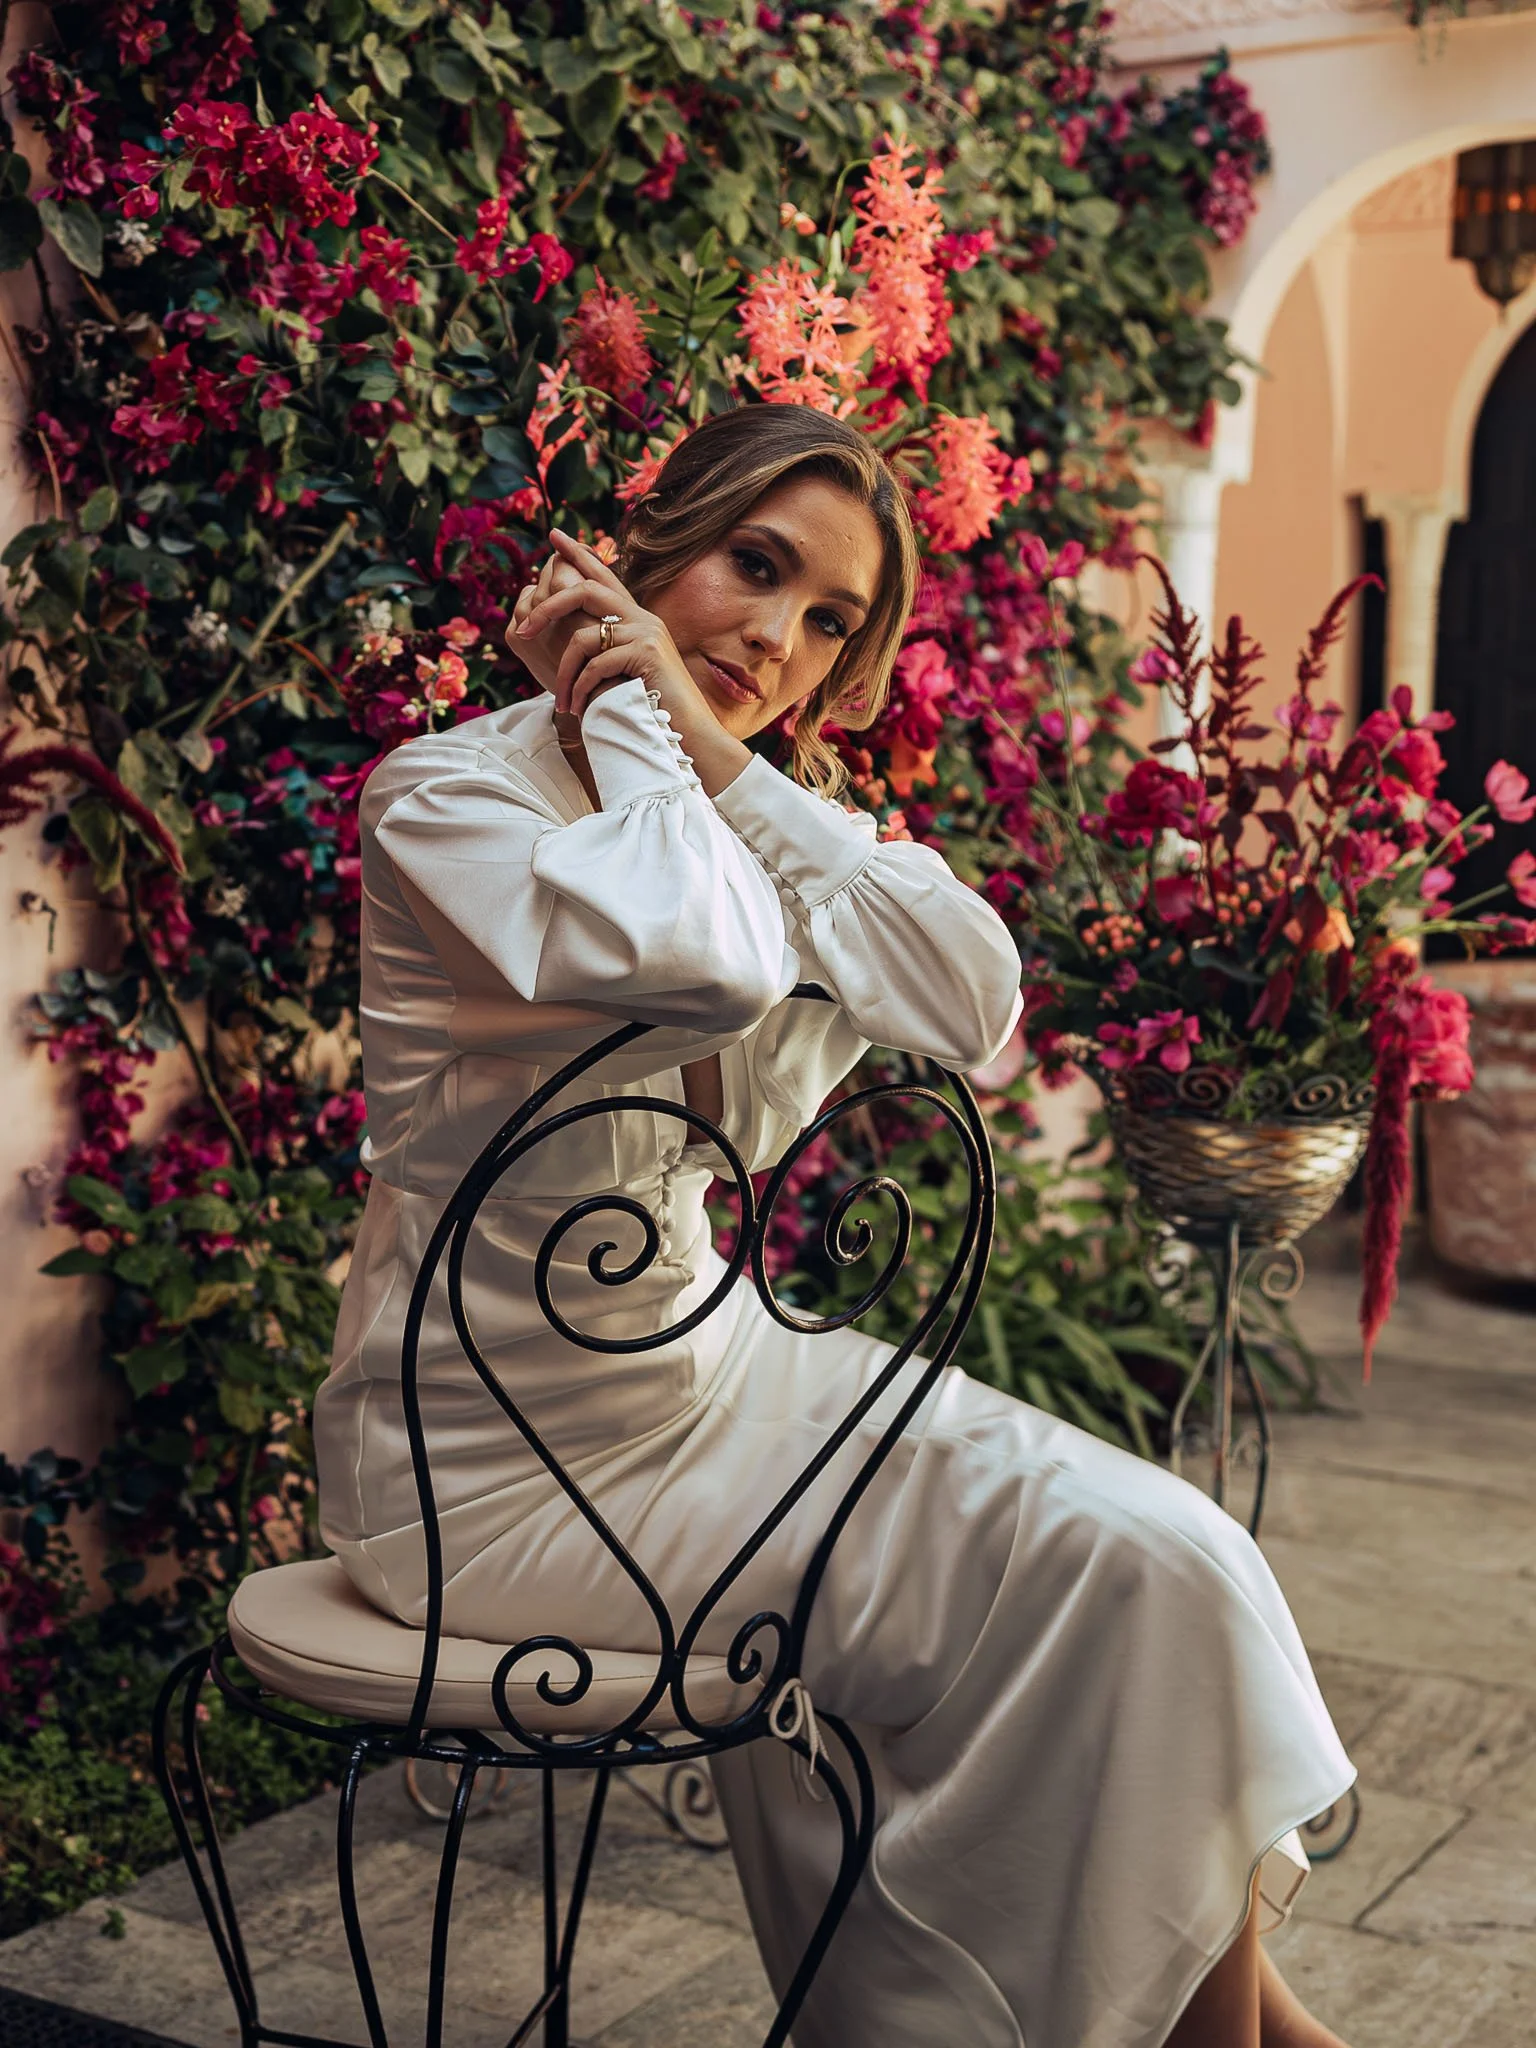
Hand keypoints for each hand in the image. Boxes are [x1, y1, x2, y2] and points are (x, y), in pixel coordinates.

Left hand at [511, 531, 748, 792]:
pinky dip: (581, 689)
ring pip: (583, 635)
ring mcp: (646, 633)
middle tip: (523, 631)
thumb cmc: (651, 711)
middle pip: (586, 589)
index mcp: (638, 619)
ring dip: (564, 672)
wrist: (687, 735)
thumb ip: (605, 651)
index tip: (554, 536)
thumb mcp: (625, 673)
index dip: (577, 554)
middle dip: (548, 608)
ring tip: (560, 701)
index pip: (604, 575)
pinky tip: (579, 709)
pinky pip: (596, 664)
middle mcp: (643, 618)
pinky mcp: (646, 653)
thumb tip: (570, 642)